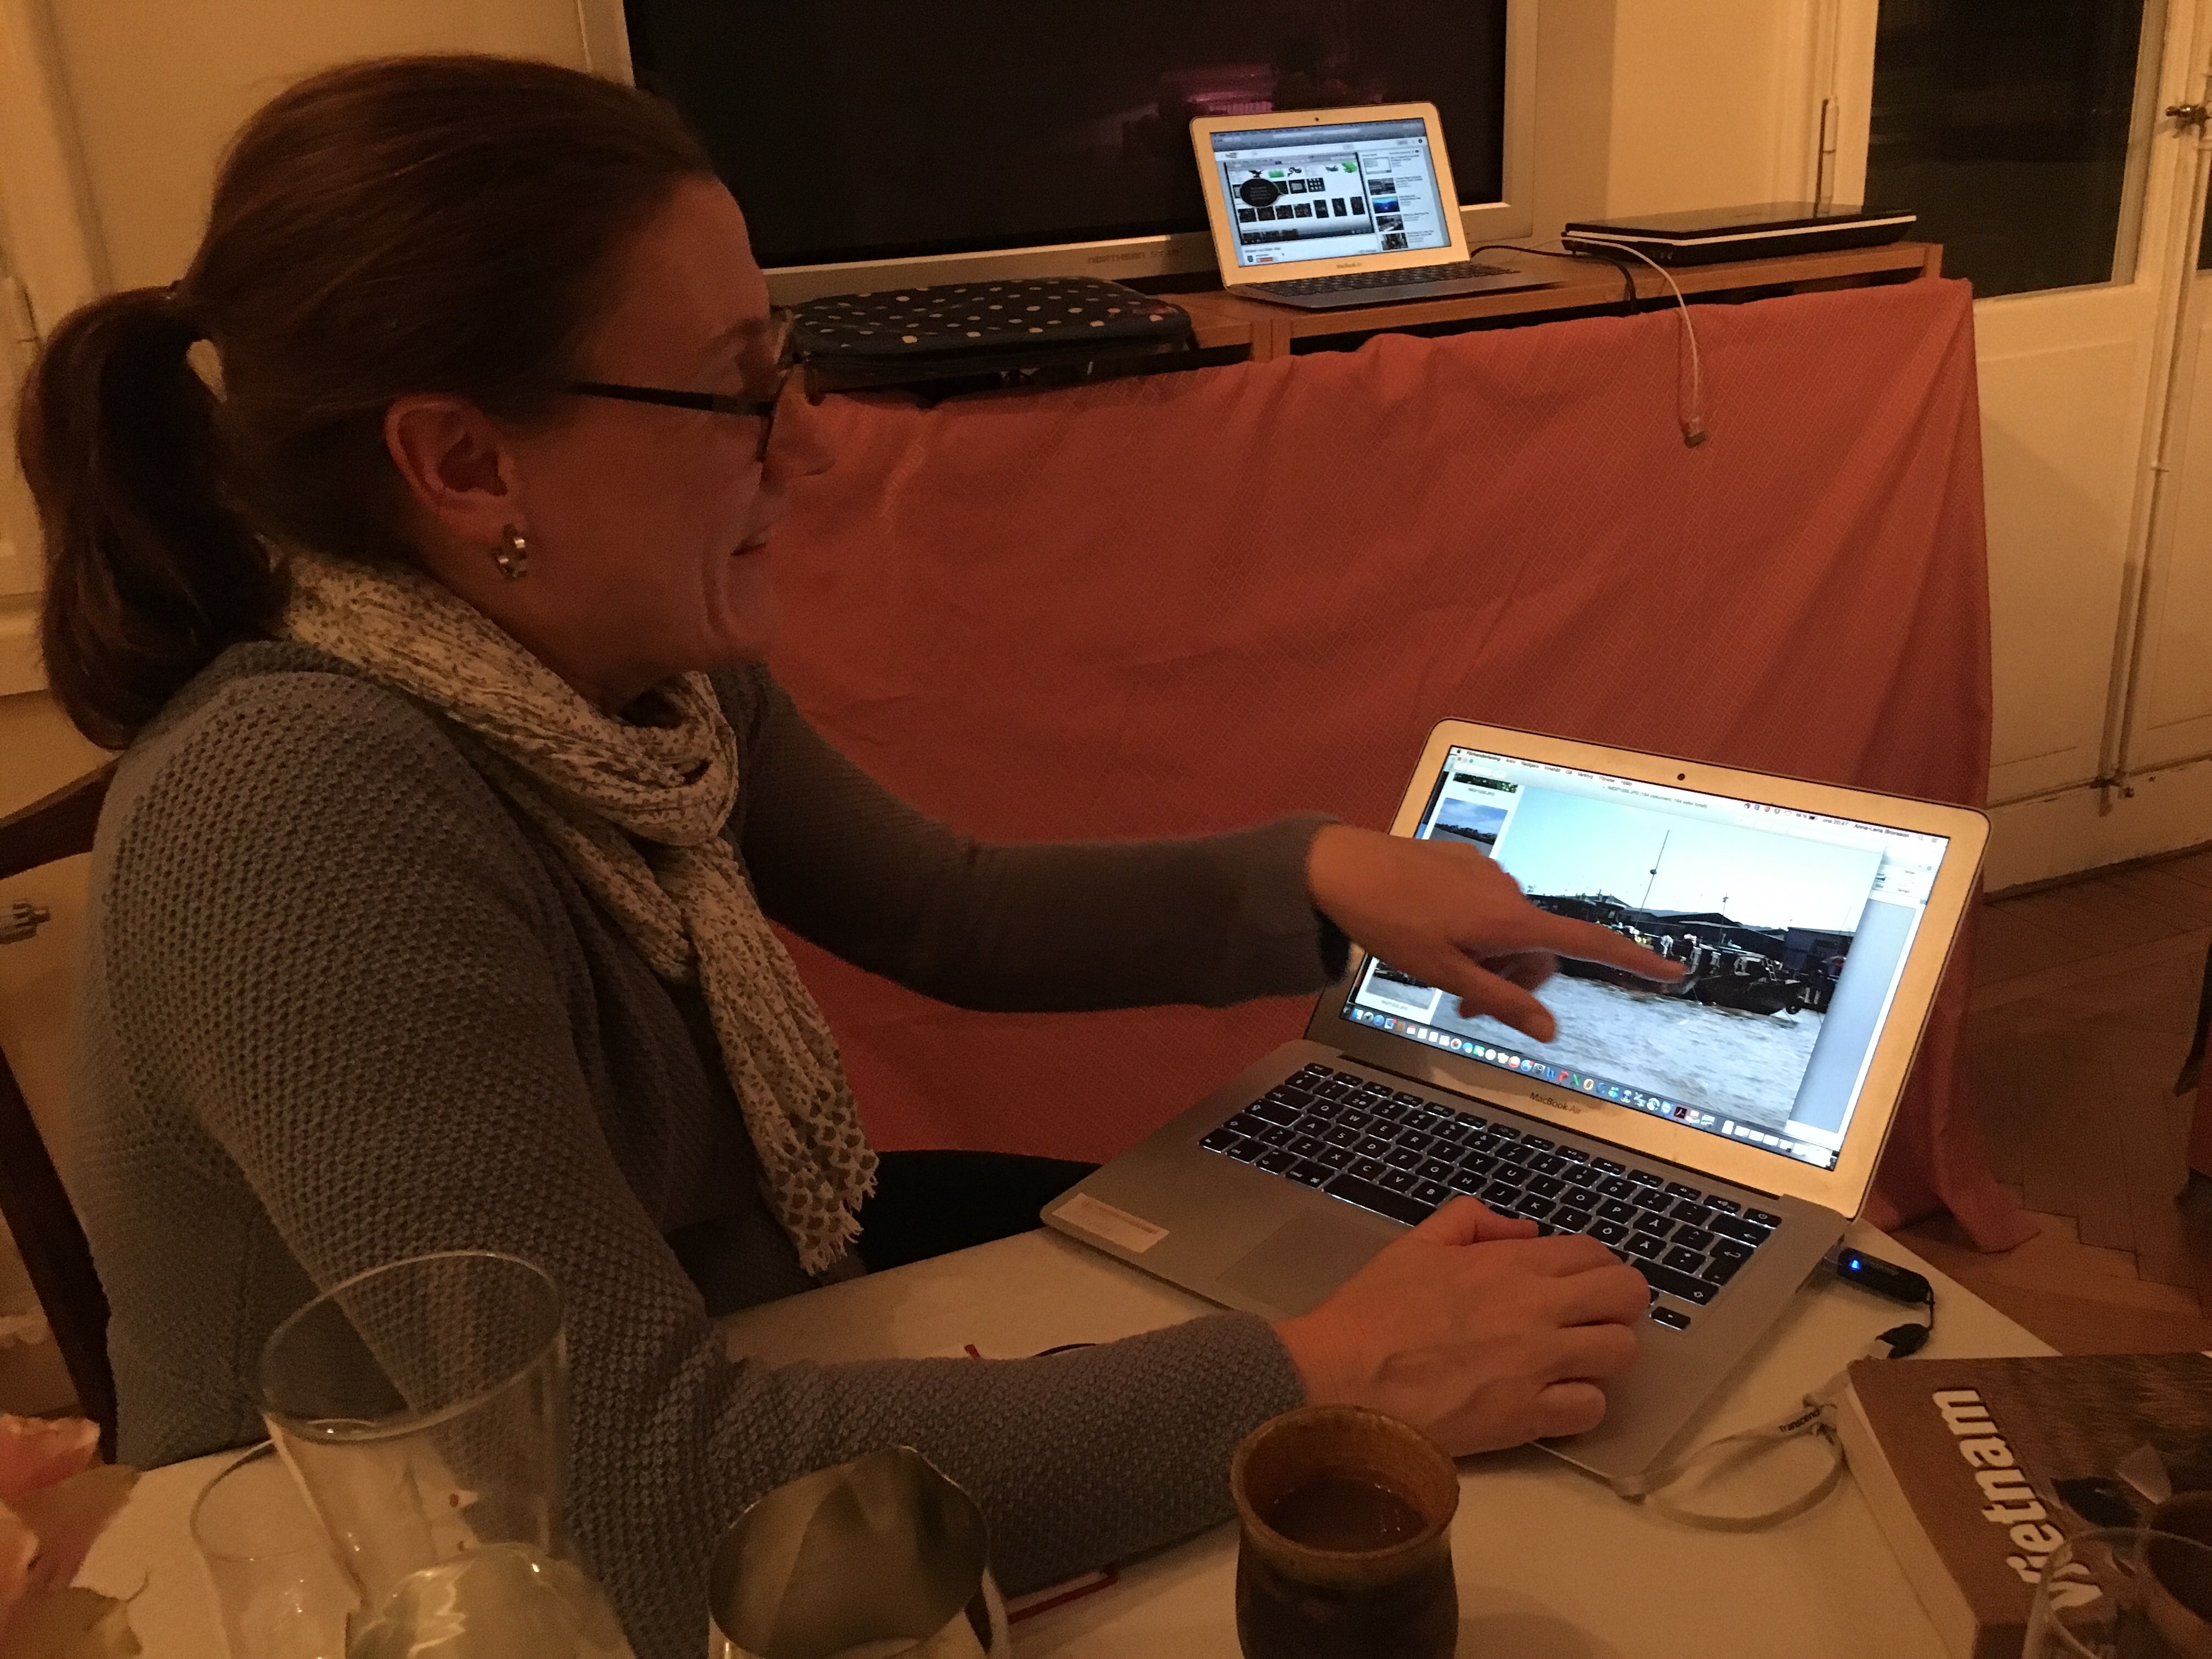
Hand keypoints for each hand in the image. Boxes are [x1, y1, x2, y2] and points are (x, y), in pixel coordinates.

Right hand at [1274, 1198, 1646, 1453]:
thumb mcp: (1415, 1245)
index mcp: (1510, 1264)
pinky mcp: (1530, 1416)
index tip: (1576, 1281)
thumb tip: (1522, 1230)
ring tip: (1573, 1362)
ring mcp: (1539, 1365)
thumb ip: (1470, 1221)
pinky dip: (1580, 1405)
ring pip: (1622, 1352)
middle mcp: (1538, 1309)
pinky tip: (1552, 1400)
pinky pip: (1592, 1409)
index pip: (1595, 1252)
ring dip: (1604, 1354)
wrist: (1343, 1378)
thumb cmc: (1372, 1313)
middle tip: (1588, 1318)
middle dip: (1616, 1303)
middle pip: (1628, 1295)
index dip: (1594, 1265)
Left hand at [1305, 825, 1683, 1041]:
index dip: (1633, 960)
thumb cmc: (1393, 925)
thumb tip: (1550, 1031)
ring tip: (1440, 968)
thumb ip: (1501, 1002)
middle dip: (1512, 980)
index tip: (1672, 972)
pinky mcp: (1465, 862)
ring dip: (1487, 956)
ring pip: (1508, 929)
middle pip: (1538, 948)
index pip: (1587, 943)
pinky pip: (1485, 904)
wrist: (1343, 868)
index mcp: (1512, 921)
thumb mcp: (1446, 976)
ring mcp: (1487, 873)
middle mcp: (1509, 891)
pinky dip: (1472, 928)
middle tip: (1463, 1006)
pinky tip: (1431, 930)